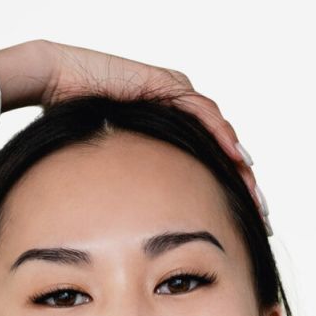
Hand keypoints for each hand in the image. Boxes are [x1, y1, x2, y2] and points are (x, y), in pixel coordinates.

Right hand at [0, 37, 268, 231]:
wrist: (54, 80)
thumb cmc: (71, 125)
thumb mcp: (109, 169)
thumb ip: (128, 190)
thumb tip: (134, 235)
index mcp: (167, 135)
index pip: (208, 165)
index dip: (228, 194)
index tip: (244, 225)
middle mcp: (176, 113)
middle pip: (222, 152)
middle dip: (244, 186)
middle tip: (262, 218)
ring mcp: (174, 94)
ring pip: (219, 134)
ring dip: (239, 166)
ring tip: (254, 196)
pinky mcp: (167, 83)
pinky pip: (202, 112)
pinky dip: (221, 136)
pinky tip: (236, 161)